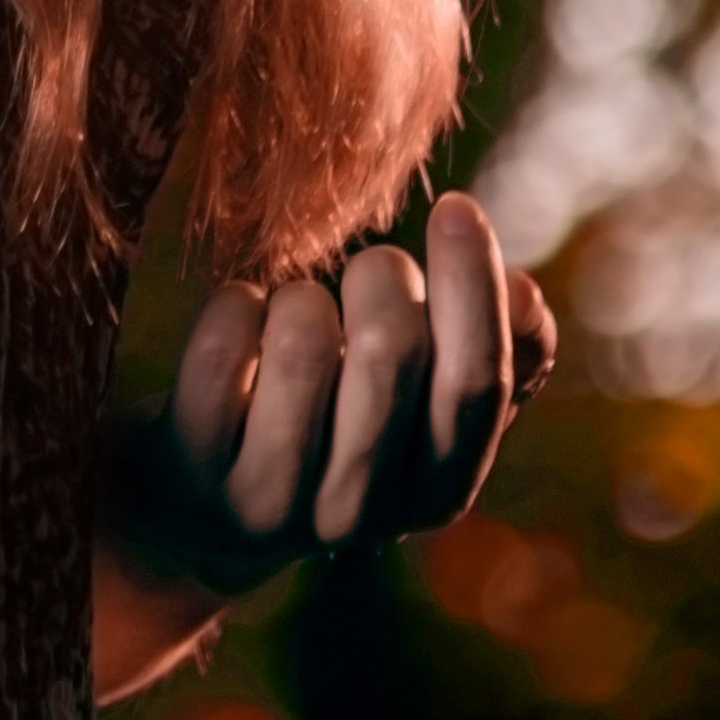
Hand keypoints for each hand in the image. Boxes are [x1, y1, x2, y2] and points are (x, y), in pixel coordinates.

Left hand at [100, 192, 558, 599]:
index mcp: (439, 493)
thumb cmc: (332, 424)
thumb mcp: (419, 408)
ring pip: (303, 341)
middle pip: (391, 349)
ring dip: (303, 294)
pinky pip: (221, 347)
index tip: (458, 208)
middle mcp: (362, 511)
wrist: (195, 511)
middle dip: (381, 276)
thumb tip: (526, 296)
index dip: (474, 286)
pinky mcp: (192, 471)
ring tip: (299, 313)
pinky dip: (235, 305)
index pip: (478, 383)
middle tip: (367, 271)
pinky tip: (241, 325)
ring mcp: (272, 499)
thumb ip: (495, 353)